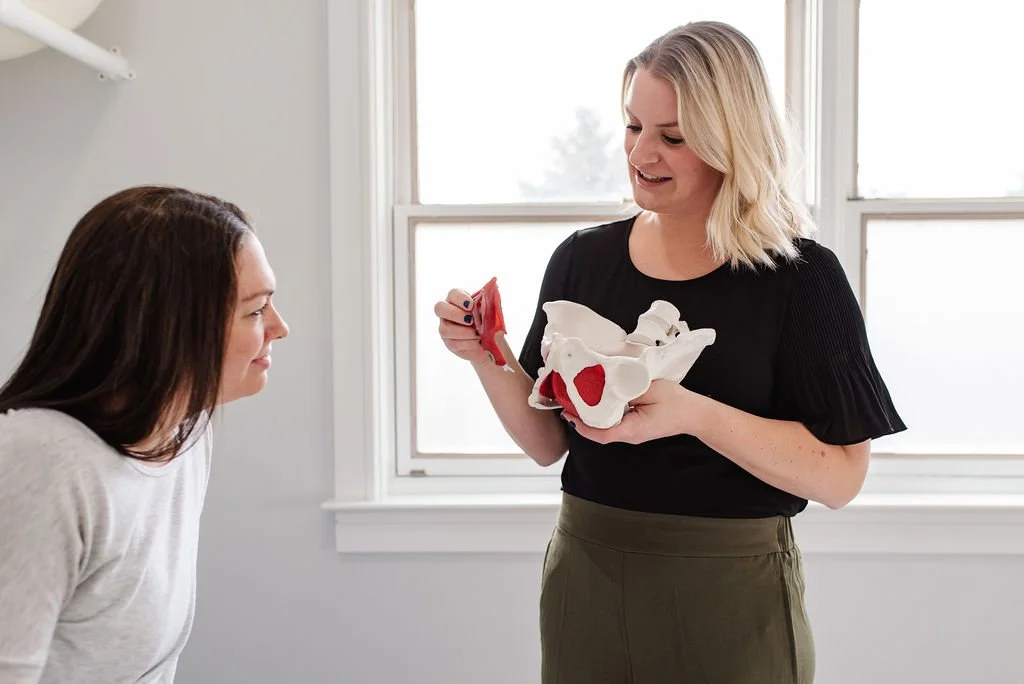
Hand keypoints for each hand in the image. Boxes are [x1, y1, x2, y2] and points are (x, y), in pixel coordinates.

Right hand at [434, 288, 487, 363]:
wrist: (491, 340)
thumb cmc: (489, 320)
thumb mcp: (491, 312)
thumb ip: (489, 308)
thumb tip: (487, 312)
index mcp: (457, 300)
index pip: (452, 294)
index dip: (460, 298)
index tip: (471, 305)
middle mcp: (447, 312)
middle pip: (439, 308)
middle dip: (455, 314)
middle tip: (470, 320)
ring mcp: (446, 328)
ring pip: (445, 329)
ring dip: (463, 332)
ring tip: (477, 334)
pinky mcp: (450, 343)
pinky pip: (454, 344)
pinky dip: (468, 343)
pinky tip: (478, 342)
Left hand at [564, 380, 699, 444]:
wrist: (694, 413)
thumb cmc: (675, 402)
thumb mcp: (649, 389)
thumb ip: (626, 388)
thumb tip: (605, 385)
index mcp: (631, 429)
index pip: (600, 433)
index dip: (581, 425)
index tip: (568, 412)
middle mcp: (629, 435)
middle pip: (598, 431)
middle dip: (581, 418)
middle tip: (568, 400)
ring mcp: (632, 433)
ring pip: (605, 427)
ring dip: (591, 415)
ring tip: (578, 399)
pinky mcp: (635, 427)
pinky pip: (614, 423)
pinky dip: (603, 413)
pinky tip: (598, 400)